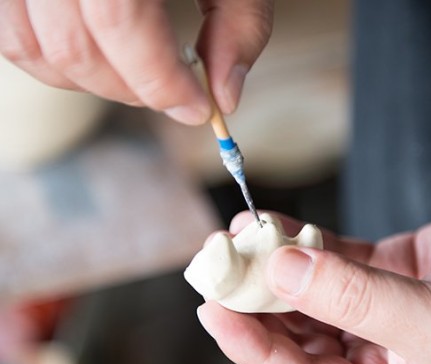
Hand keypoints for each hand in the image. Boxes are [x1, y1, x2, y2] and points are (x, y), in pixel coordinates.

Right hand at [0, 0, 273, 124]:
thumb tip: (225, 95)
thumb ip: (240, 24)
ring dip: (93, 83)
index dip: (159, 79)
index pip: (119, 20)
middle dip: (133, 90)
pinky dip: (54, 61)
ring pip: (33, 47)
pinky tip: (100, 57)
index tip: (197, 107)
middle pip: (74, 45)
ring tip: (140, 78)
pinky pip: (10, 33)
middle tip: (174, 94)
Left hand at [198, 206, 430, 363]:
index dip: (251, 345)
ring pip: (308, 286)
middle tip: (218, 262)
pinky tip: (275, 221)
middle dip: (254, 297)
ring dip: (274, 261)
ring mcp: (376, 305)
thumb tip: (282, 269)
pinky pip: (332, 252)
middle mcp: (372, 354)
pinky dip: (304, 237)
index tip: (214, 308)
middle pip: (294, 328)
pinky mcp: (388, 266)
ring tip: (238, 234)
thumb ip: (355, 298)